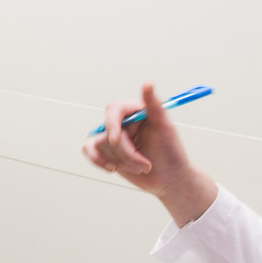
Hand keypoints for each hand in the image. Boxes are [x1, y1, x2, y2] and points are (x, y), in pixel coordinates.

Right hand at [81, 82, 217, 225]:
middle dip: (124, 152)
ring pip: (102, 145)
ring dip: (123, 162)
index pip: (115, 110)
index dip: (112, 124)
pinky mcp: (106, 151)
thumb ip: (154, 106)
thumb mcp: (165, 129)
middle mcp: (123, 122)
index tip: (117, 140)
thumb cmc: (172, 153)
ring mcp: (114, 137)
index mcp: (137, 112)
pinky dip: (98, 160)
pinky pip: (89, 150)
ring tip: (143, 168)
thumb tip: (148, 83)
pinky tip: (113, 169)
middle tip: (144, 165)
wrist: (170, 180)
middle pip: (108, 131)